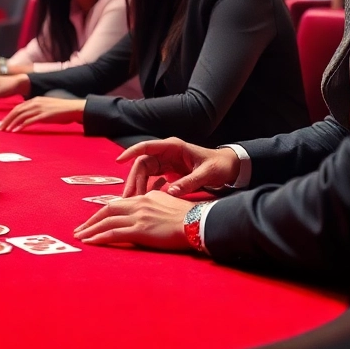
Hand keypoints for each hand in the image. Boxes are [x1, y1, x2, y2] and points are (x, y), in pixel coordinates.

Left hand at [0, 97, 84, 131]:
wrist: (74, 108)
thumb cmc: (61, 110)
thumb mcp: (46, 108)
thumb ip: (36, 112)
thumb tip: (28, 119)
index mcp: (35, 100)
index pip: (17, 108)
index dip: (8, 116)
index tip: (3, 123)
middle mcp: (35, 102)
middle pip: (16, 111)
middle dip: (7, 120)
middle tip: (0, 129)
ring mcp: (40, 108)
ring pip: (21, 116)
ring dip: (12, 124)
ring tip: (6, 131)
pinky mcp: (45, 115)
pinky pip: (30, 120)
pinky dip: (22, 125)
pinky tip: (16, 130)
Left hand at [73, 190, 194, 250]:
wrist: (199, 222)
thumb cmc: (189, 217)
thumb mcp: (168, 204)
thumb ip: (154, 205)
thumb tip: (148, 213)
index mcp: (145, 197)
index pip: (118, 204)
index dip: (103, 213)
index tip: (94, 220)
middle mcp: (139, 204)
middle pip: (107, 210)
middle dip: (91, 220)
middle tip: (80, 229)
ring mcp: (139, 216)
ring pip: (107, 222)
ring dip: (91, 230)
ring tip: (80, 237)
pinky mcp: (141, 230)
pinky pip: (114, 233)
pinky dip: (100, 237)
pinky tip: (91, 242)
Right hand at [117, 138, 239, 196]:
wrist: (230, 167)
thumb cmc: (219, 166)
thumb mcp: (206, 174)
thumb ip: (189, 182)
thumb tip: (171, 192)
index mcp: (173, 148)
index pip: (147, 147)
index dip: (131, 152)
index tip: (119, 160)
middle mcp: (166, 153)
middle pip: (142, 164)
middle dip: (133, 179)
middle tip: (127, 196)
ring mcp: (166, 162)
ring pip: (144, 173)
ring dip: (137, 186)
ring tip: (132, 201)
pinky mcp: (168, 172)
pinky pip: (151, 179)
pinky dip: (146, 189)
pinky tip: (143, 200)